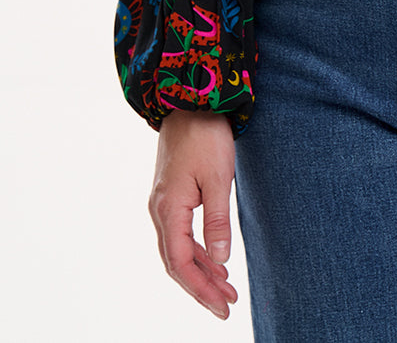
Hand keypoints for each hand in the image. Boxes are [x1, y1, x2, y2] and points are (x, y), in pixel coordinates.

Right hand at [149, 109, 237, 320]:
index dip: (200, 289)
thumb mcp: (219, 177)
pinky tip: (215, 260)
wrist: (188, 99)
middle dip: (201, 287)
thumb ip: (218, 220)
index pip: (181, 263)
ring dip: (201, 271)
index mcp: (169, 209)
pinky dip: (198, 251)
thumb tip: (221, 261)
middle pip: (177, 262)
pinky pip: (181, 234)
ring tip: (226, 289)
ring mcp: (163, 203)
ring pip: (178, 250)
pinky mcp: (171, 195)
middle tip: (226, 306)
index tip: (222, 307)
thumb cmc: (205, 135)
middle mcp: (160, 210)